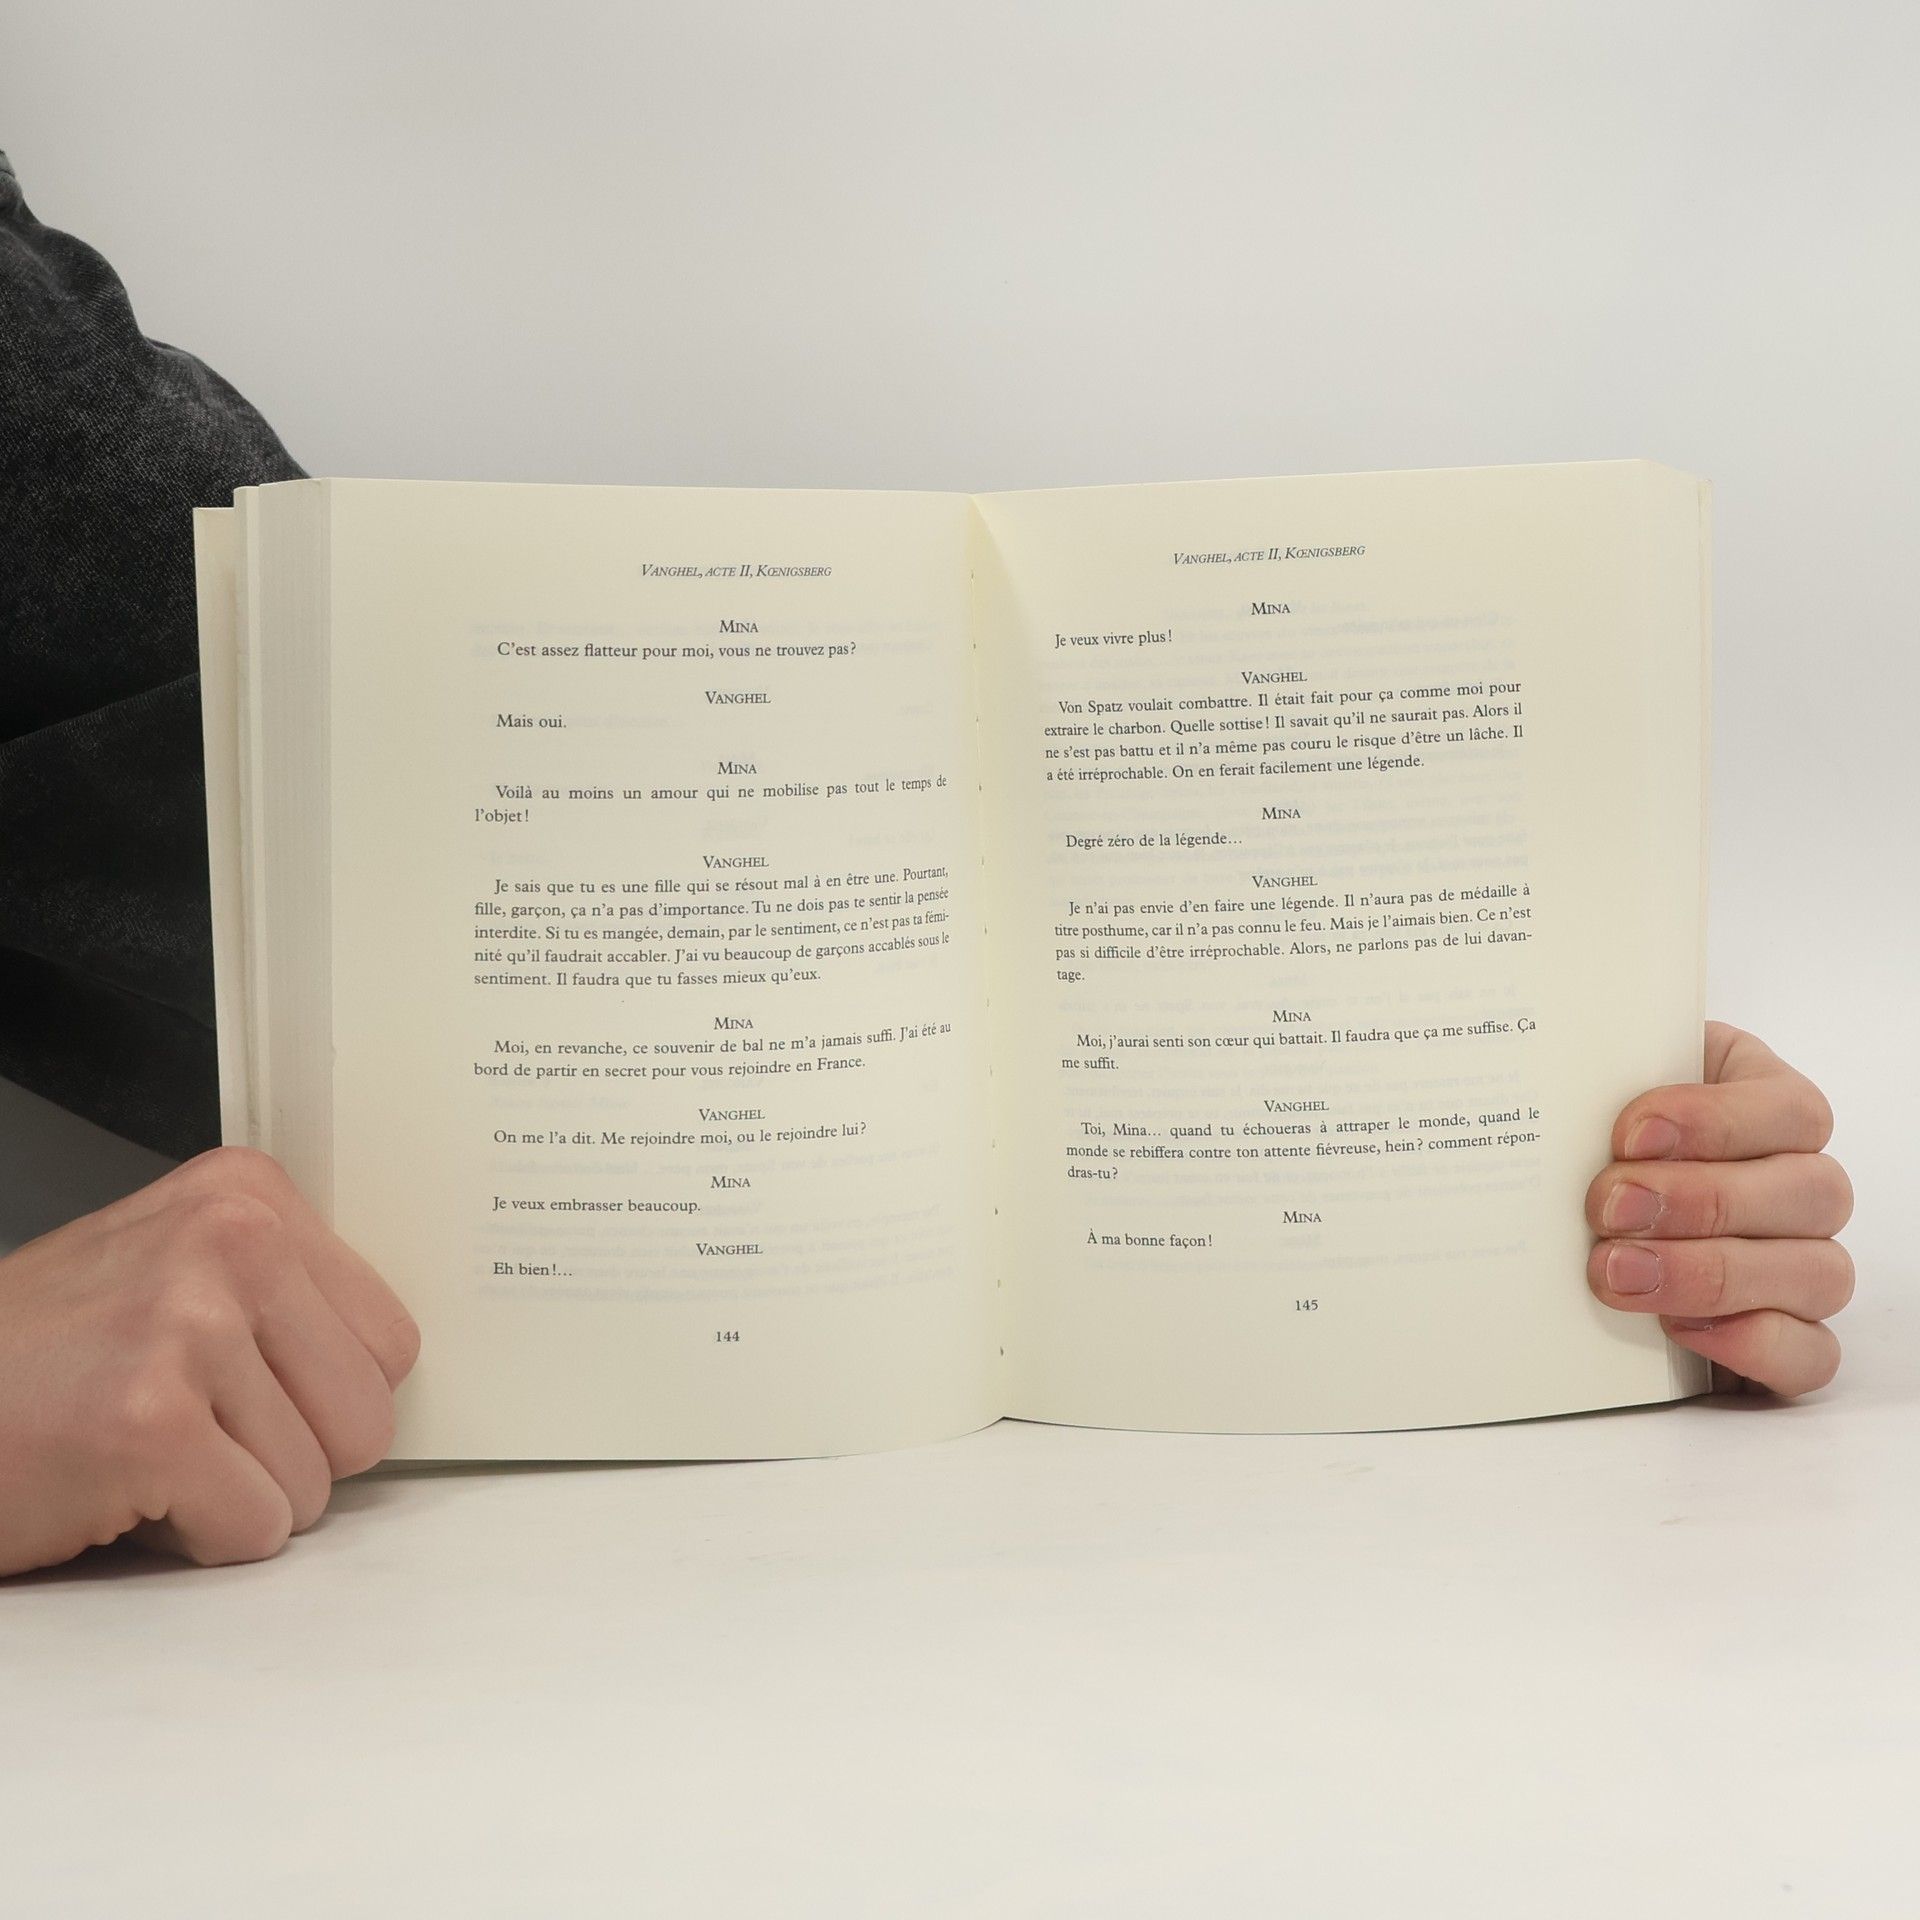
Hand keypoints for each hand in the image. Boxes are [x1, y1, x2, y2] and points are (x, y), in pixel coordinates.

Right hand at [0, 1146, 418, 1576]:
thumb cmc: (36, 1357)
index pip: (392, 1340)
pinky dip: (195, 1538)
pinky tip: (123, 1486)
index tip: (247, 1388)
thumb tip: (390, 1367)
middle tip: (193, 1430)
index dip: (323, 1395)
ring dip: (234, 1496)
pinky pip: (255, 1527)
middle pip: (369, 1415)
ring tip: (144, 1450)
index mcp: (249, 1194)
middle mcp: (230, 1238)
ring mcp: (190, 1324)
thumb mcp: (175, 1272)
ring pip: (315, 1482)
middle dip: (291, 1456)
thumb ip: (286, 1296)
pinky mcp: (149, 1420)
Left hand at [1586, 1021, 1852, 1397]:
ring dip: (1713, 1275)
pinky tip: (1677, 1331)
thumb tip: (1557, 1062)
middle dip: (1702, 1201)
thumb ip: (1602, 1072)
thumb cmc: (1594, 1130)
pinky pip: (1813, 1354)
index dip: (1719, 1122)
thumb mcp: (1601, 1083)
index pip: (1791, 1110)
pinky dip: (1755, 1345)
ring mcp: (1806, 1263)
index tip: (1630, 1136)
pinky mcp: (1791, 1337)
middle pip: (1813, 1193)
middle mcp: (1801, 1184)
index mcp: (1766, 1103)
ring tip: (1616, 1271)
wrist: (1576, 1228)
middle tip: (1609, 1208)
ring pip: (1820, 1273)